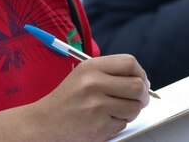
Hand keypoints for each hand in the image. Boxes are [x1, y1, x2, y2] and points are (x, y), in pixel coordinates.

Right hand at [31, 54, 150, 140]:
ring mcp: (97, 107)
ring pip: (134, 107)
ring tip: (117, 110)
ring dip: (131, 111)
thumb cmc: (68, 98)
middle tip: (139, 99)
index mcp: (91, 67)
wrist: (45, 122)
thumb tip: (143, 80)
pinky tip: (105, 120)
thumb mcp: (84, 74)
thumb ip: (111, 72)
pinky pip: (123, 124)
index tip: (141, 81)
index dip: (140, 73)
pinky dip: (119, 123)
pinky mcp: (99, 127)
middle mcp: (94, 84)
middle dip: (143, 95)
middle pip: (137, 86)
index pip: (130, 63)